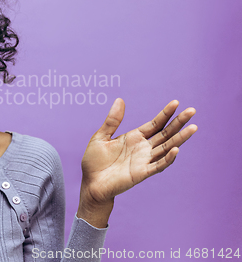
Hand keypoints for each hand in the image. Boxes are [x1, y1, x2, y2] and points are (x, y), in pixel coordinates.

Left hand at [80, 98, 196, 206]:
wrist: (90, 183)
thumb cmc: (94, 161)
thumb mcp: (101, 136)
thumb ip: (112, 120)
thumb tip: (120, 99)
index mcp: (134, 138)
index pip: (155, 124)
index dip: (166, 114)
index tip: (176, 102)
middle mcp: (143, 148)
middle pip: (166, 133)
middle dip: (179, 122)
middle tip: (192, 110)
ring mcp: (144, 161)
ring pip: (167, 148)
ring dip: (180, 139)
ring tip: (193, 127)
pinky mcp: (141, 173)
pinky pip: (158, 165)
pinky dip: (168, 158)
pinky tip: (176, 149)